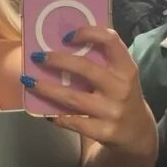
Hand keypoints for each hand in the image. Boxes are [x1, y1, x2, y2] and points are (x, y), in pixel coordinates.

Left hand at [24, 27, 155, 158]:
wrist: (137, 133)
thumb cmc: (121, 96)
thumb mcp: (120, 76)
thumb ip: (101, 61)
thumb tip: (63, 43)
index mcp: (126, 68)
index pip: (110, 41)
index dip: (88, 33)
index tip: (66, 36)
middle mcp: (121, 88)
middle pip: (85, 68)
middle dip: (57, 61)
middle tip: (36, 57)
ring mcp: (112, 111)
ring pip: (72, 98)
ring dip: (47, 89)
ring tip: (29, 81)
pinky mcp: (104, 132)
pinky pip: (73, 122)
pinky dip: (56, 116)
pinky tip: (45, 112)